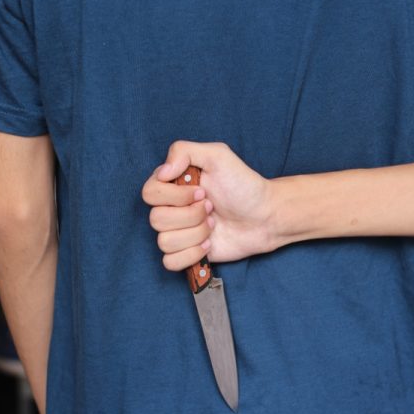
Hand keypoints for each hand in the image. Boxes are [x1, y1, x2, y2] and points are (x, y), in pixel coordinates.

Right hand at [142, 140, 274, 269]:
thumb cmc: (243, 185)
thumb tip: (162, 172)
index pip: (149, 193)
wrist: (265, 216)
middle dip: (190, 216)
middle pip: (156, 219)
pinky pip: (170, 262)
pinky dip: (191, 255)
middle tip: (212, 208)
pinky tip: (209, 244)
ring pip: (164, 242)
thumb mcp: (218, 155)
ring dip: (195, 234)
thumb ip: (183, 151)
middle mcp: (171, 208)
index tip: (202, 191)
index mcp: (172, 184)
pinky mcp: (187, 253)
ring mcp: (178, 232)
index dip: (175, 196)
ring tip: (214, 225)